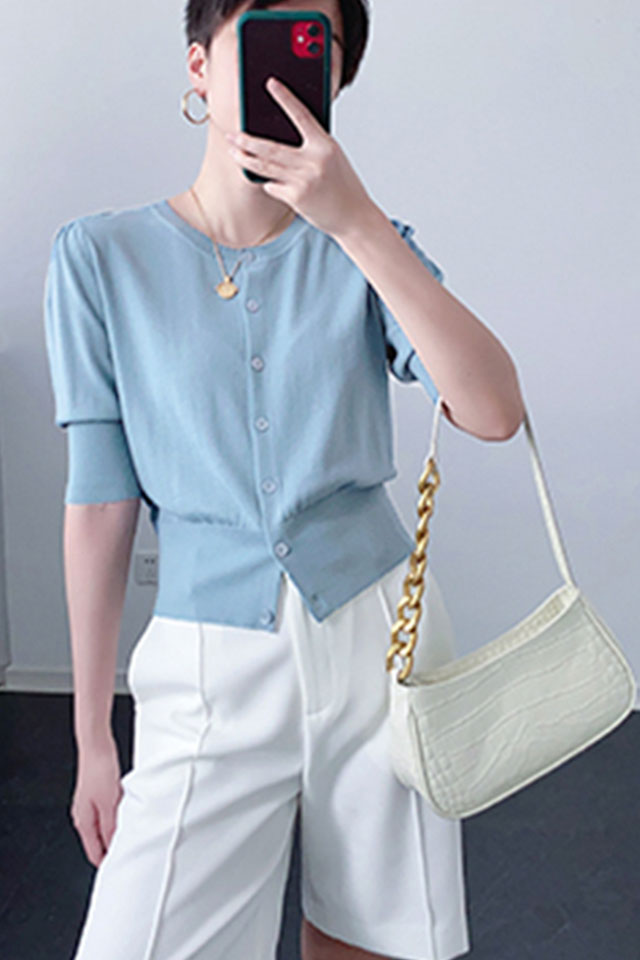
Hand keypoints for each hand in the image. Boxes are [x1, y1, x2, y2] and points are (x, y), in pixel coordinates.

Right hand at [70, 734, 122, 866]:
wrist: (96, 746)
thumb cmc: (100, 771)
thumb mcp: (109, 803)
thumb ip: (111, 826)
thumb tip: (114, 846)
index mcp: (83, 822)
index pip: (94, 853)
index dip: (107, 863)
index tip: (121, 870)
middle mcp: (83, 816)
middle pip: (98, 841)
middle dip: (114, 848)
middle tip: (131, 854)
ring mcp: (89, 805)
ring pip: (104, 827)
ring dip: (117, 832)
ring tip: (133, 835)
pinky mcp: (97, 795)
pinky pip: (107, 814)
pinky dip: (117, 818)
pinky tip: (129, 815)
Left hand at [225, 76, 374, 238]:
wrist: (354, 216)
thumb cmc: (343, 185)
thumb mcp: (333, 158)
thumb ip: (312, 145)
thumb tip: (280, 134)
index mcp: (326, 145)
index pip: (301, 115)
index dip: (285, 98)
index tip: (271, 83)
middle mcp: (314, 161)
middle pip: (270, 147)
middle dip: (246, 140)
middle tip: (231, 134)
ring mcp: (303, 180)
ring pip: (265, 166)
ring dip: (245, 159)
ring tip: (233, 152)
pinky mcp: (296, 198)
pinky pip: (272, 186)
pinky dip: (269, 183)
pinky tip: (270, 182)